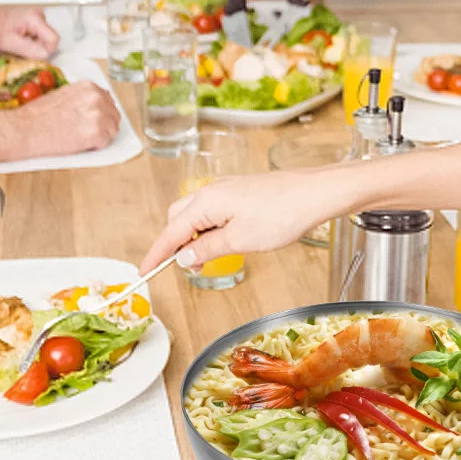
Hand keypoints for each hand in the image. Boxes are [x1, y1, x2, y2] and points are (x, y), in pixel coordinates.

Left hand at [0, 5, 58, 59]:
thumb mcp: (9, 43)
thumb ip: (29, 49)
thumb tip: (46, 55)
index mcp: (35, 18)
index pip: (54, 39)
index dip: (46, 51)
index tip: (33, 56)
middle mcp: (39, 15)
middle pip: (50, 37)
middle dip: (39, 48)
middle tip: (22, 51)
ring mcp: (36, 16)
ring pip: (45, 37)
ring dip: (35, 45)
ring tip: (18, 44)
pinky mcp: (33, 19)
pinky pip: (39, 34)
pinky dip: (32, 40)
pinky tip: (19, 40)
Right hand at [0, 81, 119, 159]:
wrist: (23, 129)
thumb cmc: (36, 115)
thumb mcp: (63, 96)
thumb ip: (81, 99)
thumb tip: (91, 108)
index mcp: (88, 87)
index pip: (107, 100)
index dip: (102, 112)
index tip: (95, 120)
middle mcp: (96, 98)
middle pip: (113, 114)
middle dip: (105, 124)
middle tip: (90, 132)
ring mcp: (97, 115)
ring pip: (112, 130)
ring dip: (102, 136)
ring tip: (83, 139)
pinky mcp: (95, 134)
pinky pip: (105, 143)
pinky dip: (95, 146)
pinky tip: (81, 144)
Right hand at [141, 168, 349, 271]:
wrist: (316, 193)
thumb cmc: (283, 213)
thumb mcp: (240, 240)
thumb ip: (208, 250)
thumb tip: (184, 257)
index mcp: (206, 201)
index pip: (170, 232)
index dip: (156, 254)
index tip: (144, 271)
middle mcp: (212, 190)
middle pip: (179, 218)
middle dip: (176, 243)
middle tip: (189, 267)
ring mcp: (228, 188)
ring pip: (197, 213)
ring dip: (197, 237)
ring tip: (211, 257)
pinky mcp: (243, 191)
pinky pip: (215, 209)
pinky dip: (212, 227)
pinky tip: (227, 240)